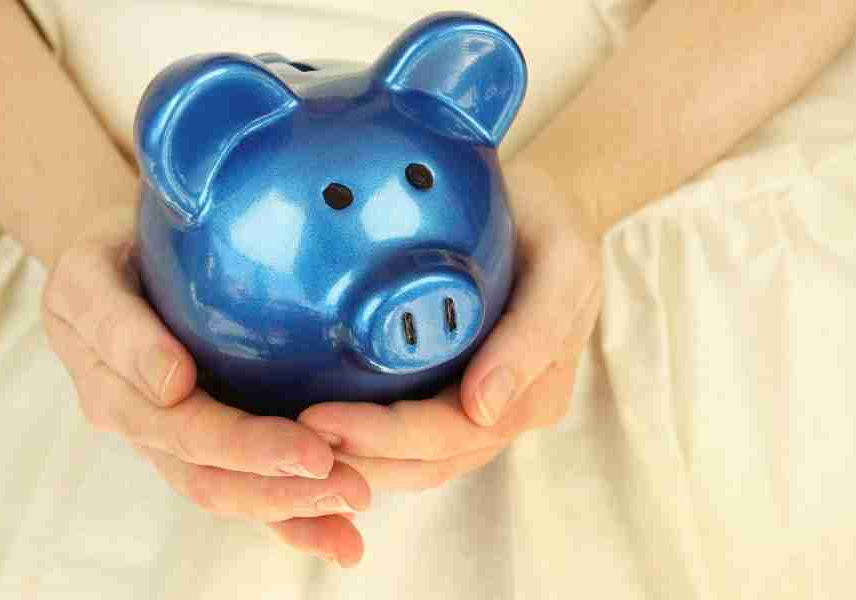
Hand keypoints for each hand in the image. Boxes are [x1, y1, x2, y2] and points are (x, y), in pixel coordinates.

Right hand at [40, 205, 370, 566]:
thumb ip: (120, 326)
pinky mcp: (199, 439)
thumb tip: (172, 384)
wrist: (112, 262)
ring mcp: (169, 436)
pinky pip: (240, 485)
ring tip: (354, 504)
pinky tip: (341, 538)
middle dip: (282, 484)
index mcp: (112, 386)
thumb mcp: (92, 272)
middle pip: (209, 471)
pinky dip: (289, 519)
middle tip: (350, 484)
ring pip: (225, 488)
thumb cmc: (109, 256)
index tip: (309, 452)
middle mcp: (141, 422)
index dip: (245, 445)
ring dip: (292, 506)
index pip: (180, 427)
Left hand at [297, 157, 602, 490]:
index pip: (455, 433)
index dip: (387, 435)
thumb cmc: (553, 230)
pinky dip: (369, 440)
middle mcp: (508, 412)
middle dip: (360, 452)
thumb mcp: (563, 264)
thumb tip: (483, 406)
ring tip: (295, 438)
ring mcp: (482, 408)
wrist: (548, 215)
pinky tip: (324, 425)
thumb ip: (534, 333)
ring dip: (359, 458)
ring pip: (417, 460)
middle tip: (292, 432)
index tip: (321, 418)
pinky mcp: (456, 394)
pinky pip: (412, 436)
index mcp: (537, 390)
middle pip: (429, 457)